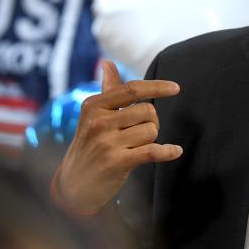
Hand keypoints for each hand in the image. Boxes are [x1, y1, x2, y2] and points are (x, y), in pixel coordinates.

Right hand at [56, 60, 181, 214]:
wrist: (73, 185)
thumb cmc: (89, 145)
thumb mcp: (93, 117)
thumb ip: (107, 91)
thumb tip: (108, 63)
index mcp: (94, 105)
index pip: (132, 89)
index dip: (157, 87)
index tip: (175, 88)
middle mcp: (99, 122)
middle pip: (147, 111)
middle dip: (151, 122)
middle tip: (138, 134)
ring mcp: (107, 142)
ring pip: (151, 131)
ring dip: (150, 140)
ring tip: (133, 148)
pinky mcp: (116, 162)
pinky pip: (152, 151)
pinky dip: (167, 151)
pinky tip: (175, 151)